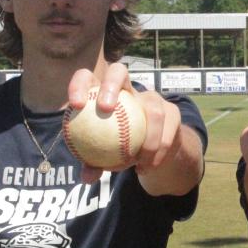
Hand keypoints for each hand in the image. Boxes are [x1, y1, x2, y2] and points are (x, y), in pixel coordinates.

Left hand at [68, 63, 183, 183]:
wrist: (154, 153)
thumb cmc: (120, 150)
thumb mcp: (105, 157)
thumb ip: (94, 163)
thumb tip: (86, 177)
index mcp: (103, 94)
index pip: (88, 78)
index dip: (80, 84)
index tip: (76, 105)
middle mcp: (128, 89)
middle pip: (119, 70)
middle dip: (111, 85)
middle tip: (105, 109)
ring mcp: (152, 98)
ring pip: (153, 109)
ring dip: (146, 138)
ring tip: (136, 160)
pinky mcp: (171, 111)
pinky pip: (167, 130)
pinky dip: (157, 151)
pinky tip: (146, 167)